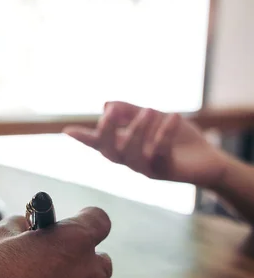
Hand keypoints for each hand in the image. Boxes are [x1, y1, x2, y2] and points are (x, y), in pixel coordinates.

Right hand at [64, 101, 228, 187]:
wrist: (210, 161)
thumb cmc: (180, 140)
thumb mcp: (155, 119)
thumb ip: (131, 112)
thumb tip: (105, 105)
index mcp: (126, 147)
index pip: (99, 143)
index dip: (83, 138)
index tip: (67, 130)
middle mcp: (132, 160)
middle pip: (110, 152)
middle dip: (107, 132)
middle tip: (111, 112)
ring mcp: (147, 168)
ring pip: (132, 154)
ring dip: (138, 130)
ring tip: (150, 110)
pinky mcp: (166, 171)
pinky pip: (160, 153)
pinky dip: (164, 133)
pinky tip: (174, 116)